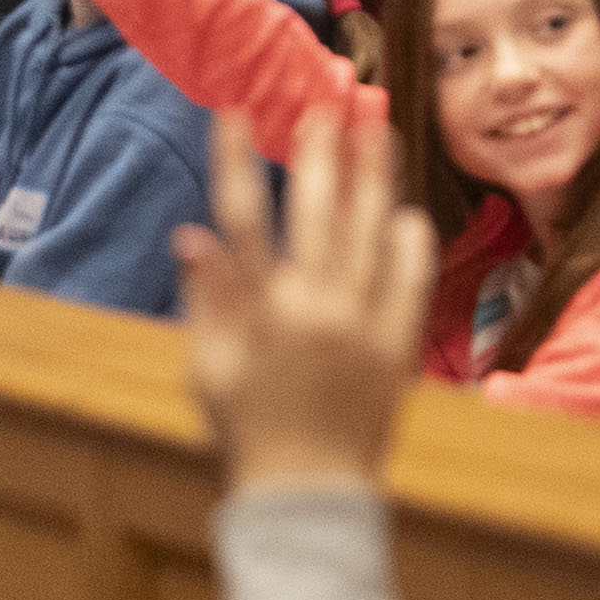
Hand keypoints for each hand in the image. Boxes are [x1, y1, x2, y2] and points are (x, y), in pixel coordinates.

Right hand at [177, 111, 435, 492]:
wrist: (307, 495)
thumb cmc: (248, 431)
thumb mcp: (207, 369)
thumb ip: (203, 300)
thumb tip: (189, 236)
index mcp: (257, 311)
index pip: (241, 216)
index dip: (235, 160)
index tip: (234, 113)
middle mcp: (311, 307)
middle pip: (318, 208)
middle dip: (321, 150)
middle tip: (328, 104)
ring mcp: (359, 324)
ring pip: (369, 231)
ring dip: (373, 175)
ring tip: (378, 128)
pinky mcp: (396, 346)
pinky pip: (410, 279)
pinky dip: (409, 242)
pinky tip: (406, 210)